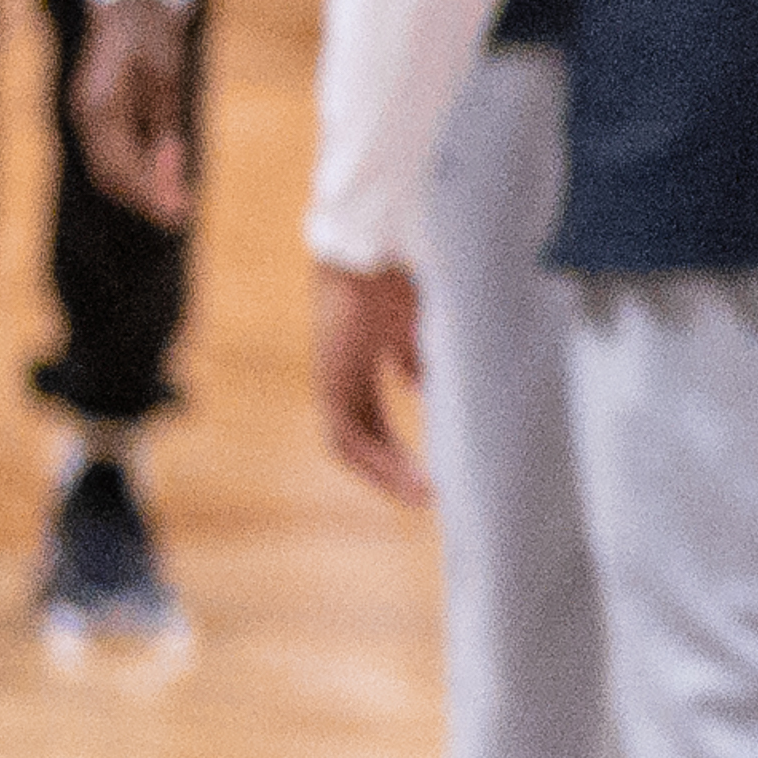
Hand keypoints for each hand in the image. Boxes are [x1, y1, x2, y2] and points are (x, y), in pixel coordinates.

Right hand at [67, 0, 192, 223]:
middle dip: (146, 199)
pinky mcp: (97, 115)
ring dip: (142, 189)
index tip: (180, 215)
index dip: (150, 195)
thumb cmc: (153, 39)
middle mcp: (86, 114)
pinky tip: (166, 176)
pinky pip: (112, 154)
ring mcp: (87, 115)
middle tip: (183, 216)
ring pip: (108, 169)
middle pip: (110, 175)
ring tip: (178, 203)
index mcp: (100, 107)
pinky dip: (138, 171)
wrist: (130, 7)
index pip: (119, 168)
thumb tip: (172, 172)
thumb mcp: (168, 81)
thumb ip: (165, 126)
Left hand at [314, 256, 428, 506]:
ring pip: (351, 446)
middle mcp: (337, 378)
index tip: (424, 471)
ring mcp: (331, 382)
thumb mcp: (408, 329)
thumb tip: (419, 386)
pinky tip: (410, 475)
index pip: (370, 419)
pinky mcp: (332, 384)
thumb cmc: (389, 283)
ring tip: (422, 497)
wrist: (366, 260)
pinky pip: (349, 437)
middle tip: (426, 496)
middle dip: (392, 469)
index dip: (394, 448)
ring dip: (386, 474)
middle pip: (360, 438)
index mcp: (352, 365)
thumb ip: (410, 359)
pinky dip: (378, 461)